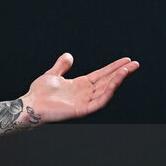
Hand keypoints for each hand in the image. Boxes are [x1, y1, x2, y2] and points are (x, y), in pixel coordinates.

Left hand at [23, 53, 138, 122]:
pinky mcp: (82, 110)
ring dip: (117, 80)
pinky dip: (108, 92)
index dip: (113, 68)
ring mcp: (84, 101)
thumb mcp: (52, 74)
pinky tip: (114, 82)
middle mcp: (85, 93)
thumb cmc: (39, 92)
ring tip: (127, 70)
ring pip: (106, 90)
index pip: (101, 75)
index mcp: (80, 85)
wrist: (30, 104)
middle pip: (107, 81)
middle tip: (135, 64)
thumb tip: (69, 55)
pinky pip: (99, 101)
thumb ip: (62, 65)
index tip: (126, 60)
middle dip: (121, 72)